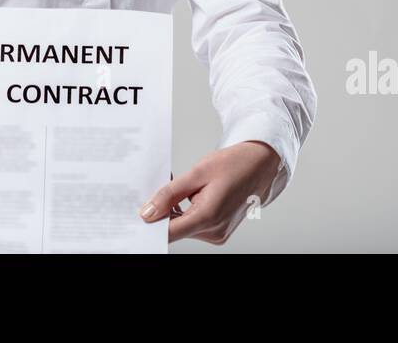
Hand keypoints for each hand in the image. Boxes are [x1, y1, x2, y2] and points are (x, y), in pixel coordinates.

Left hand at [138, 141, 280, 244]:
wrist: (261, 165)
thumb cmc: (234, 164)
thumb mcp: (197, 173)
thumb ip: (169, 194)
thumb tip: (147, 213)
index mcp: (208, 217)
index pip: (169, 232)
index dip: (150, 224)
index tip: (136, 212)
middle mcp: (214, 231)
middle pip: (174, 228)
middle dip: (162, 210)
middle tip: (156, 186)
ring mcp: (217, 233)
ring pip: (183, 226)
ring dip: (173, 209)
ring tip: (177, 185)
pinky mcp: (218, 229)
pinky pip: (193, 223)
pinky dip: (184, 210)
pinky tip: (185, 193)